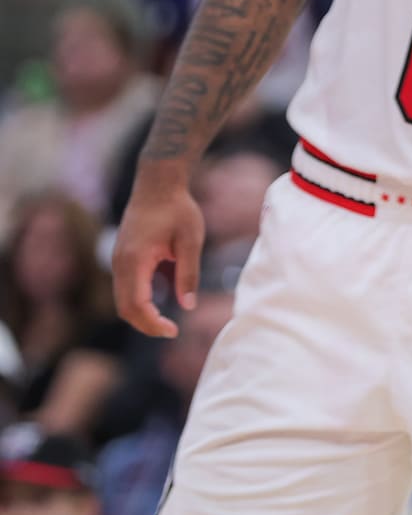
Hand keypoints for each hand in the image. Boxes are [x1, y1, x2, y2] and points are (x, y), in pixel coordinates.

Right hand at [112, 173, 205, 337]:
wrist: (158, 183)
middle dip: (145, 324)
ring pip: (122, 299)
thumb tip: (189, 306)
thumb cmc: (178, 208)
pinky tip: (157, 306)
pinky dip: (137, 302)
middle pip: (124, 307)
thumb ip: (189, 273)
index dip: (152, 322)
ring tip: (165, 323)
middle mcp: (120, 263)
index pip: (136, 304)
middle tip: (171, 332)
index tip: (173, 331)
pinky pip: (124, 288)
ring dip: (140, 314)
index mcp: (135, 260)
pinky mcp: (121, 257)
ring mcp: (117, 260)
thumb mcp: (191, 240)